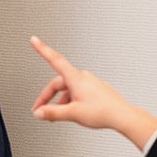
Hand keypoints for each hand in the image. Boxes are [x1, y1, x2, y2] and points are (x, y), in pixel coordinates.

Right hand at [29, 36, 156, 148]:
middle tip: (41, 110)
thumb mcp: (72, 114)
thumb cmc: (102, 112)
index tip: (34, 40)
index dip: (42, 49)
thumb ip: (53, 113)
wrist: (122, 116)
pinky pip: (77, 92)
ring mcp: (90, 83)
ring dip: (59, 102)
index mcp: (75, 78)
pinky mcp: (95, 90)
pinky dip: (70, 101)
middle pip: (58, 83)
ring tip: (58, 116)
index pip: (54, 60)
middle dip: (47, 97)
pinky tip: (71, 112)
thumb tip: (40, 113)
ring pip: (68, 89)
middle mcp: (82, 78)